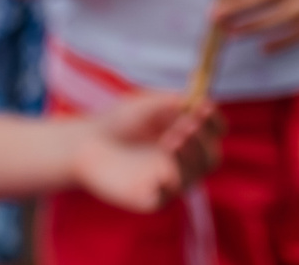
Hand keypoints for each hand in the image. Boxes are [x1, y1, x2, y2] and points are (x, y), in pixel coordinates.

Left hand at [67, 92, 222, 211]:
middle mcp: (181, 161)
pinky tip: (161, 173)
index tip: (204, 108)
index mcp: (186, 136)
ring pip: (193, 176)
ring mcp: (167, 181)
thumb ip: (172, 102)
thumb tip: (201, 101)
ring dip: (190, 155)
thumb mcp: (146, 104)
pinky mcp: (149, 197)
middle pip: (211, 158)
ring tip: (171, 138)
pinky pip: (167, 196)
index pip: (214, 133)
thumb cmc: (117, 122)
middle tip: (188, 125)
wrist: (84, 144)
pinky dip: (169, 185)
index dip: (213, 122)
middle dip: (204, 140)